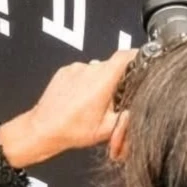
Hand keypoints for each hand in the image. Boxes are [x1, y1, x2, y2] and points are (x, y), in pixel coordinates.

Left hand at [0, 49, 137, 167]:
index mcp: (103, 80)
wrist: (42, 129)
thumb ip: (127, 117)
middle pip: (112, 65)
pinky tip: (79, 99)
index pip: (126, 55)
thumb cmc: (72, 130)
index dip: (138, 56)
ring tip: (93, 103)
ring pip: (96, 69)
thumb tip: (139, 109)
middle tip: (114, 99)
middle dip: (116, 79)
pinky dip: (85, 82)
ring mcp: (75, 68)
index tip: (144, 60)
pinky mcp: (64, 71)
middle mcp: (89, 69)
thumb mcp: (107, 129)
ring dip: (99, 82)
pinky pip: (82, 72)